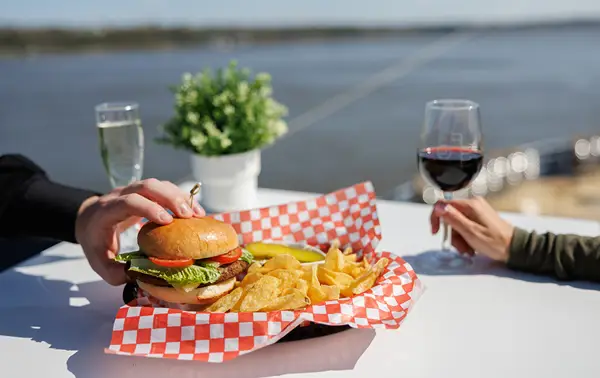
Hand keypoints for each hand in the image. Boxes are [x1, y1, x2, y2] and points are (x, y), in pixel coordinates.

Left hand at [75, 179, 204, 285]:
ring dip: (179, 197)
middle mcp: (119, 195)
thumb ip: (115, 272)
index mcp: (106, 212)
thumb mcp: (99, 263)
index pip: (129, 202)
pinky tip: (194, 211)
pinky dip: (180, 197)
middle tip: (190, 215)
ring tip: (198, 214)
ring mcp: (133, 190)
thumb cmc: (95, 243)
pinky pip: (163, 188)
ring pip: (157, 184)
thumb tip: (137, 274)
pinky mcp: (145, 192)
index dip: (149, 208)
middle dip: (170, 198)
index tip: (168, 221)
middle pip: (146, 186)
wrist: (88, 220)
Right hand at [429, 196, 514, 262]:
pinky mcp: (480, 218)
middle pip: (450, 216)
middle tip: (460, 247)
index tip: (436, 232)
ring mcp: (477, 211)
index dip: (436, 218)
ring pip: (457, 223)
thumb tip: (438, 207)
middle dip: (452, 234)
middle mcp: (473, 204)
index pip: (443, 205)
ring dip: (459, 239)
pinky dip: (465, 237)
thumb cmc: (496, 242)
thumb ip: (453, 218)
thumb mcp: (470, 232)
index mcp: (470, 205)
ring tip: (468, 250)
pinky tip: (471, 247)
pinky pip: (465, 225)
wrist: (515, 248)